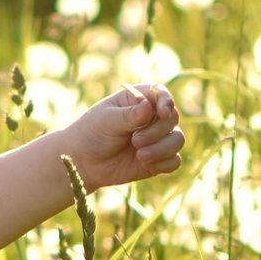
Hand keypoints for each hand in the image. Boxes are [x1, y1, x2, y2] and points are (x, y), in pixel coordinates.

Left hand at [60, 83, 184, 191]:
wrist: (83, 163)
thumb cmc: (92, 133)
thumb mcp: (107, 120)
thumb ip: (129, 115)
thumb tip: (149, 107)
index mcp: (138, 100)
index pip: (161, 94)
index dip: (166, 102)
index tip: (163, 113)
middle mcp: (152, 117)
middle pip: (172, 119)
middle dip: (157, 132)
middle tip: (135, 141)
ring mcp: (156, 139)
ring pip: (177, 140)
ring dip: (162, 149)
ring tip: (140, 156)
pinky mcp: (158, 159)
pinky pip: (174, 161)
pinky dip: (164, 164)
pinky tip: (146, 165)